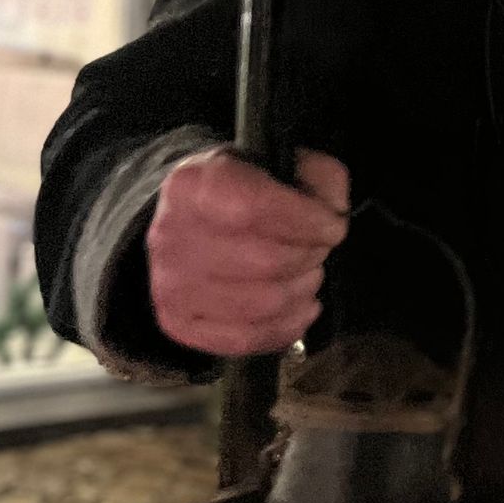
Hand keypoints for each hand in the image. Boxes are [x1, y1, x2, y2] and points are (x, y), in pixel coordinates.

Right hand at [147, 147, 349, 356]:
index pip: (253, 209)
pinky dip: (288, 326)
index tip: (333, 226)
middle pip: (265, 262)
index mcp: (193, 185)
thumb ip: (320, 178)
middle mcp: (172, 236)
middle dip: (310, 256)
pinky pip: (246, 339)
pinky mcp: (178, 323)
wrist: (189, 220)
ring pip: (263, 304)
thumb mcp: (283, 163)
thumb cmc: (245, 190)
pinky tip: (302, 305)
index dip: (306, 222)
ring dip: (303, 289)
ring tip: (308, 272)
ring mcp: (170, 285)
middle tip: (319, 248)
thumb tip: (333, 215)